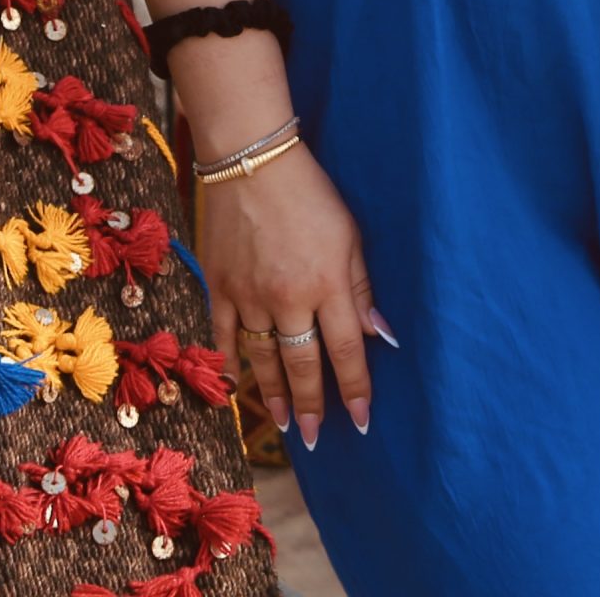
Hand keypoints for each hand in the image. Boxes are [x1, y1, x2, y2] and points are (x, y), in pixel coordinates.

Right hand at [198, 144, 395, 447]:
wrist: (252, 161)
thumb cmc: (311, 192)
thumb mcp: (350, 233)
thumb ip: (362, 287)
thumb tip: (379, 335)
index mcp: (327, 282)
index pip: (345, 350)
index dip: (355, 389)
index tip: (362, 421)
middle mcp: (289, 297)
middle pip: (303, 364)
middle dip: (313, 405)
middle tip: (315, 438)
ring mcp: (250, 296)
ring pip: (264, 359)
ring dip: (276, 396)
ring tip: (286, 424)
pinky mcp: (220, 287)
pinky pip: (224, 337)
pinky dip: (231, 365)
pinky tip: (237, 388)